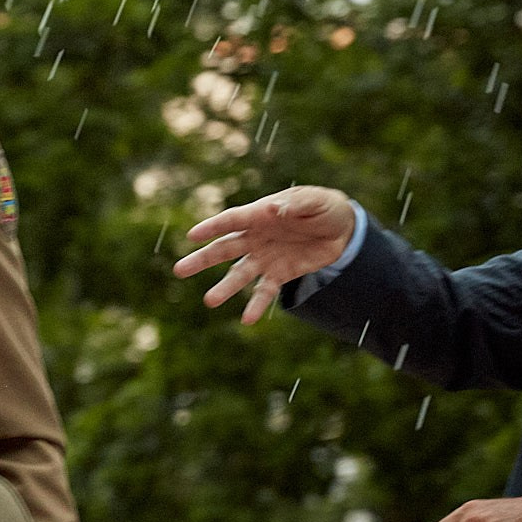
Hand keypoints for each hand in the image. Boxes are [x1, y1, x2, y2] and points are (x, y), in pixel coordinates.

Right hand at [173, 185, 357, 323]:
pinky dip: (256, 306)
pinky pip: (265, 292)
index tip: (191, 236)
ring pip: (239, 274)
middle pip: (223, 249)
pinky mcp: (280, 274)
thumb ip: (294, 205)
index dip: (212, 228)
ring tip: (209, 301)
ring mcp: (265, 258)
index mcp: (259, 215)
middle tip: (179, 270)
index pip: (231, 221)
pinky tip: (247, 319)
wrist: (342, 229)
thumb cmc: (324, 207)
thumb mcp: (314, 201)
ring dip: (225, 287)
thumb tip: (272, 209)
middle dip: (202, 260)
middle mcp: (256, 237)